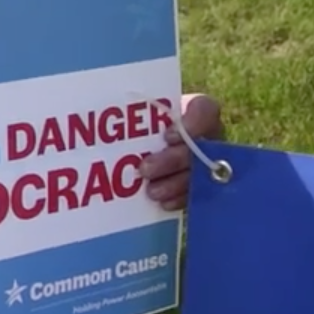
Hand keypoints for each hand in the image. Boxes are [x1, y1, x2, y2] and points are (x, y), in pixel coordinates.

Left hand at [141, 93, 224, 210]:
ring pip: (200, 173)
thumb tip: (106, 111)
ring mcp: (207, 161)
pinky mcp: (202, 184)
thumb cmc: (135, 123)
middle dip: (173, 160)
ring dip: (176, 183)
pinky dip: (180, 199)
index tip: (168, 136)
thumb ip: (133, 115)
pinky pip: (199, 193)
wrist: (137, 145)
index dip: (192, 124)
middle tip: (145, 169)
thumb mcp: (134, 114)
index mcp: (193, 111)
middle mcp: (206, 136)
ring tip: (151, 191)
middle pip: (199, 147)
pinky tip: (164, 203)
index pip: (205, 110)